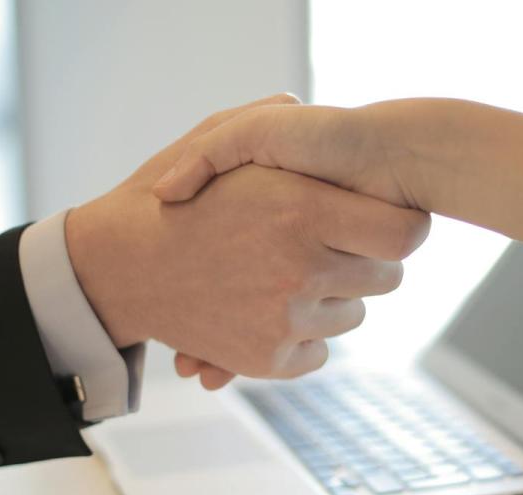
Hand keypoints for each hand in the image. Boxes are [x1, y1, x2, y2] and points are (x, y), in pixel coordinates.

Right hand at [66, 100, 430, 385]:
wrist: (118, 267)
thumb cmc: (168, 197)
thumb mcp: (214, 140)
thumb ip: (267, 120)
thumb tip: (303, 106)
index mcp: (301, 210)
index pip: (404, 233)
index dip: (401, 226)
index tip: (383, 223)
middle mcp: (301, 269)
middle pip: (386, 278)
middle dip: (364, 261)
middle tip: (330, 247)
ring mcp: (284, 319)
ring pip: (352, 316)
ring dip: (331, 299)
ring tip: (285, 274)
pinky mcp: (268, 360)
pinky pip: (318, 352)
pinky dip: (302, 337)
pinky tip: (271, 310)